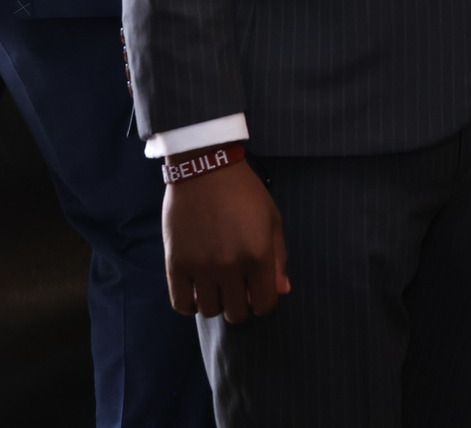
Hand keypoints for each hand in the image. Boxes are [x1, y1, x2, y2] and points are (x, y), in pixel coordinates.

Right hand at [163, 156, 289, 320]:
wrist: (206, 170)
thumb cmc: (245, 193)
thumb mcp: (272, 220)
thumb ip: (278, 258)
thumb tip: (282, 290)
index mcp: (258, 255)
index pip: (265, 304)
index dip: (265, 303)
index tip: (260, 293)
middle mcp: (229, 266)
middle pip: (236, 313)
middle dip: (242, 306)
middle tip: (239, 290)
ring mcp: (201, 267)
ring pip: (209, 311)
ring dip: (216, 304)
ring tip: (218, 287)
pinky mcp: (176, 264)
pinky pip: (181, 304)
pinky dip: (190, 305)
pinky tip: (197, 292)